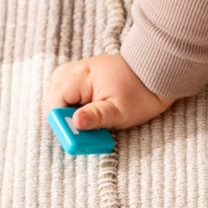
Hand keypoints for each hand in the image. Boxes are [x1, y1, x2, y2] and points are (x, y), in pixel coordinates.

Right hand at [44, 54, 173, 131]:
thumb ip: (95, 117)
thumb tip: (75, 123)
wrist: (156, 74)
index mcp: (80, 77)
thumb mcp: (119, 111)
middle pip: (51, 100)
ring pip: (56, 96)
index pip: (54, 104)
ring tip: (85, 121)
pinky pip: (64, 92)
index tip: (75, 137)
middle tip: (82, 131)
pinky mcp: (79, 75)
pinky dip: (71, 104)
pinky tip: (84, 112)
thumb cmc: (140, 93)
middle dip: (63, 119)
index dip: (61, 124)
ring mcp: (75, 70)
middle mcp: (72, 70)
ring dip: (66, 112)